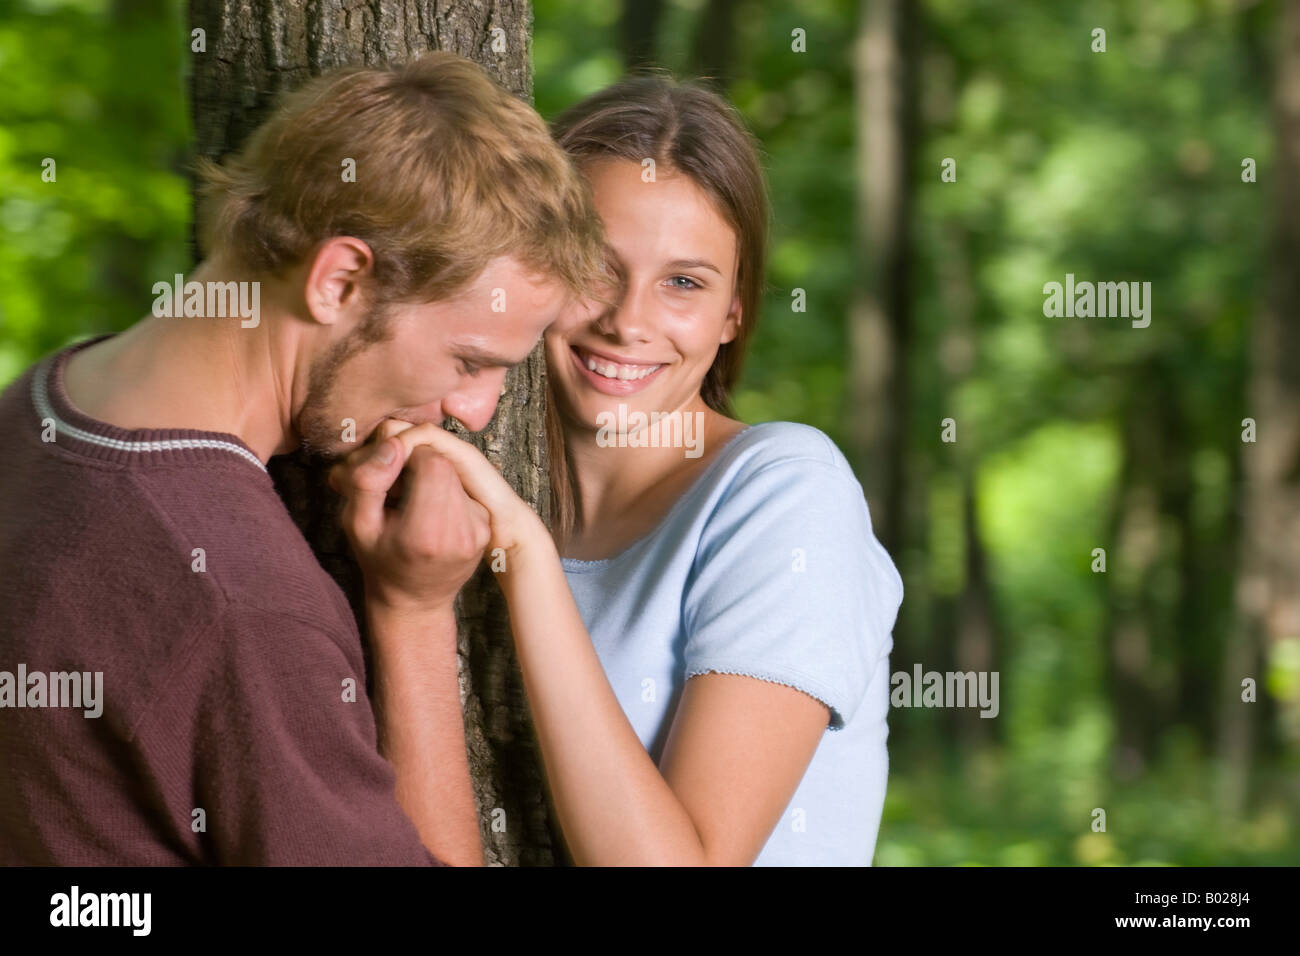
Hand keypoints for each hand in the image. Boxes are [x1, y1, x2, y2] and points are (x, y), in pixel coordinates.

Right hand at [345, 420, 546, 559]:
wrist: (414, 599)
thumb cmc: (379, 560)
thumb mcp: (356, 524)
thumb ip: (367, 482)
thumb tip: (394, 443)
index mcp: (426, 533)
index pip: (433, 462)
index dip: (409, 454)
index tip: (390, 472)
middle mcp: (461, 532)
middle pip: (447, 465)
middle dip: (420, 462)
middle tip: (398, 484)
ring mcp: (479, 532)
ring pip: (458, 474)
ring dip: (432, 475)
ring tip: (411, 499)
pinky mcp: (486, 529)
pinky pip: (465, 490)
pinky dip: (445, 490)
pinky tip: (427, 510)